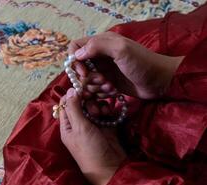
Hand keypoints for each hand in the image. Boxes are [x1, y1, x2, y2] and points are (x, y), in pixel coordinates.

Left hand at [59, 88, 125, 184]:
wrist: (111, 167)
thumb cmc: (90, 149)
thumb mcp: (79, 128)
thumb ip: (74, 107)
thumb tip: (70, 89)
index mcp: (67, 126)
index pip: (66, 104)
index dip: (73, 95)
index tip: (81, 89)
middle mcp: (79, 124)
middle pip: (81, 103)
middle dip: (88, 101)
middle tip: (93, 107)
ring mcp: (93, 125)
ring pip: (94, 106)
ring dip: (98, 105)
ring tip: (102, 113)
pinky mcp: (106, 126)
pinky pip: (105, 112)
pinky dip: (107, 110)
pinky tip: (109, 113)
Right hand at [69, 31, 183, 99]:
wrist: (159, 81)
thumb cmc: (142, 63)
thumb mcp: (121, 49)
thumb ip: (97, 46)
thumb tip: (77, 55)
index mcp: (101, 43)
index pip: (76, 47)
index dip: (75, 60)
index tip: (83, 72)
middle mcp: (99, 56)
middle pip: (79, 68)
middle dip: (88, 78)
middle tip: (103, 81)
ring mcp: (104, 70)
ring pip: (86, 81)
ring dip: (96, 87)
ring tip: (111, 87)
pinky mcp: (108, 83)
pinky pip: (95, 90)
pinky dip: (102, 93)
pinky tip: (114, 92)